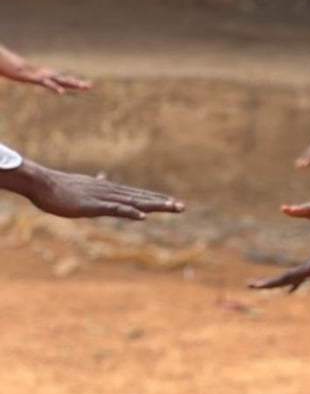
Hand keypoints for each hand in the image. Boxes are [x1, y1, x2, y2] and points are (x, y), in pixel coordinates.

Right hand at [0, 46, 90, 93]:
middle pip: (63, 79)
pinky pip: (45, 83)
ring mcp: (39, 75)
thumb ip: (30, 76)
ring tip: (83, 86)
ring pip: (58, 79)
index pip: (61, 79)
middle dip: (76, 83)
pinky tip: (61, 92)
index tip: (85, 85)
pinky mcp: (33, 77)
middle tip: (90, 86)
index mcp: (43, 74)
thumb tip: (35, 79)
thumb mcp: (23, 74)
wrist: (2, 61)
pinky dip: (53, 87)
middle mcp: (44, 73)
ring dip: (71, 83)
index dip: (72, 82)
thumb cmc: (11, 67)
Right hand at [2, 161, 182, 218]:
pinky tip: (142, 216)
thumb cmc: (60, 187)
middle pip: (141, 198)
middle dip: (162, 202)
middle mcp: (110, 192)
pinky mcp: (92, 206)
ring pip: (133, 202)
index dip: (155, 198)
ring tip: (172, 207)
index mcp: (109, 190)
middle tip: (182, 206)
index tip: (172, 202)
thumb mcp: (83, 185)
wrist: (41, 183)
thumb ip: (96, 183)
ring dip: (153, 205)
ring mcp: (103, 199)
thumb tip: (104, 176)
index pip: (137, 195)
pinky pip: (114, 209)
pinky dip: (129, 212)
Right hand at [246, 246, 309, 292]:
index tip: (256, 285)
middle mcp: (309, 263)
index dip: (273, 282)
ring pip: (292, 274)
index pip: (289, 276)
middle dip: (269, 282)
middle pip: (286, 275)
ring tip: (261, 286)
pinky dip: (293, 281)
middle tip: (250, 286)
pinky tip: (290, 289)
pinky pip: (301, 273)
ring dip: (277, 281)